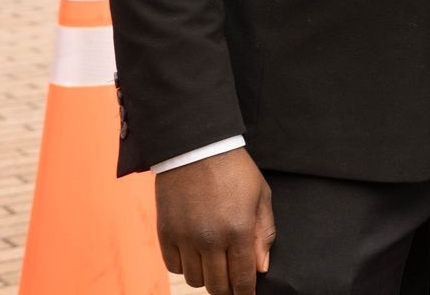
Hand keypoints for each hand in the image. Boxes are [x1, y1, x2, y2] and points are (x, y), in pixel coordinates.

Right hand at [155, 148, 274, 293]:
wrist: (196, 148)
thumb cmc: (234, 170)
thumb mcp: (260, 196)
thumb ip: (263, 234)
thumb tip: (261, 267)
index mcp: (238, 230)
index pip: (241, 278)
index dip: (245, 292)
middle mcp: (210, 239)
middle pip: (217, 285)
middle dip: (227, 288)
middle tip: (232, 280)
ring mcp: (185, 238)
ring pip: (194, 280)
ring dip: (205, 277)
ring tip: (214, 262)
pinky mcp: (165, 234)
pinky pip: (173, 267)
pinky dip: (184, 266)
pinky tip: (194, 253)